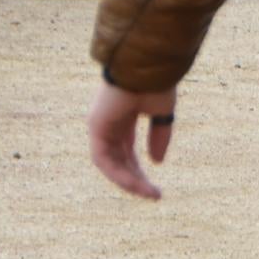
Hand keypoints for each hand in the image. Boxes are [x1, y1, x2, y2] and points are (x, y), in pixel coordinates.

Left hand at [87, 81, 179, 199]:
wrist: (147, 64)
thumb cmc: (156, 80)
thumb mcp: (162, 113)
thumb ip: (159, 136)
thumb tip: (156, 162)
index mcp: (123, 117)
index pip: (126, 151)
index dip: (139, 169)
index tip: (156, 186)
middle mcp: (109, 123)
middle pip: (119, 160)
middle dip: (136, 179)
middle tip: (154, 195)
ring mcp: (100, 126)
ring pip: (110, 164)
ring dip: (128, 181)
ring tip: (148, 193)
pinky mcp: (96, 128)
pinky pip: (104, 160)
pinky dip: (119, 173)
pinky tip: (136, 183)